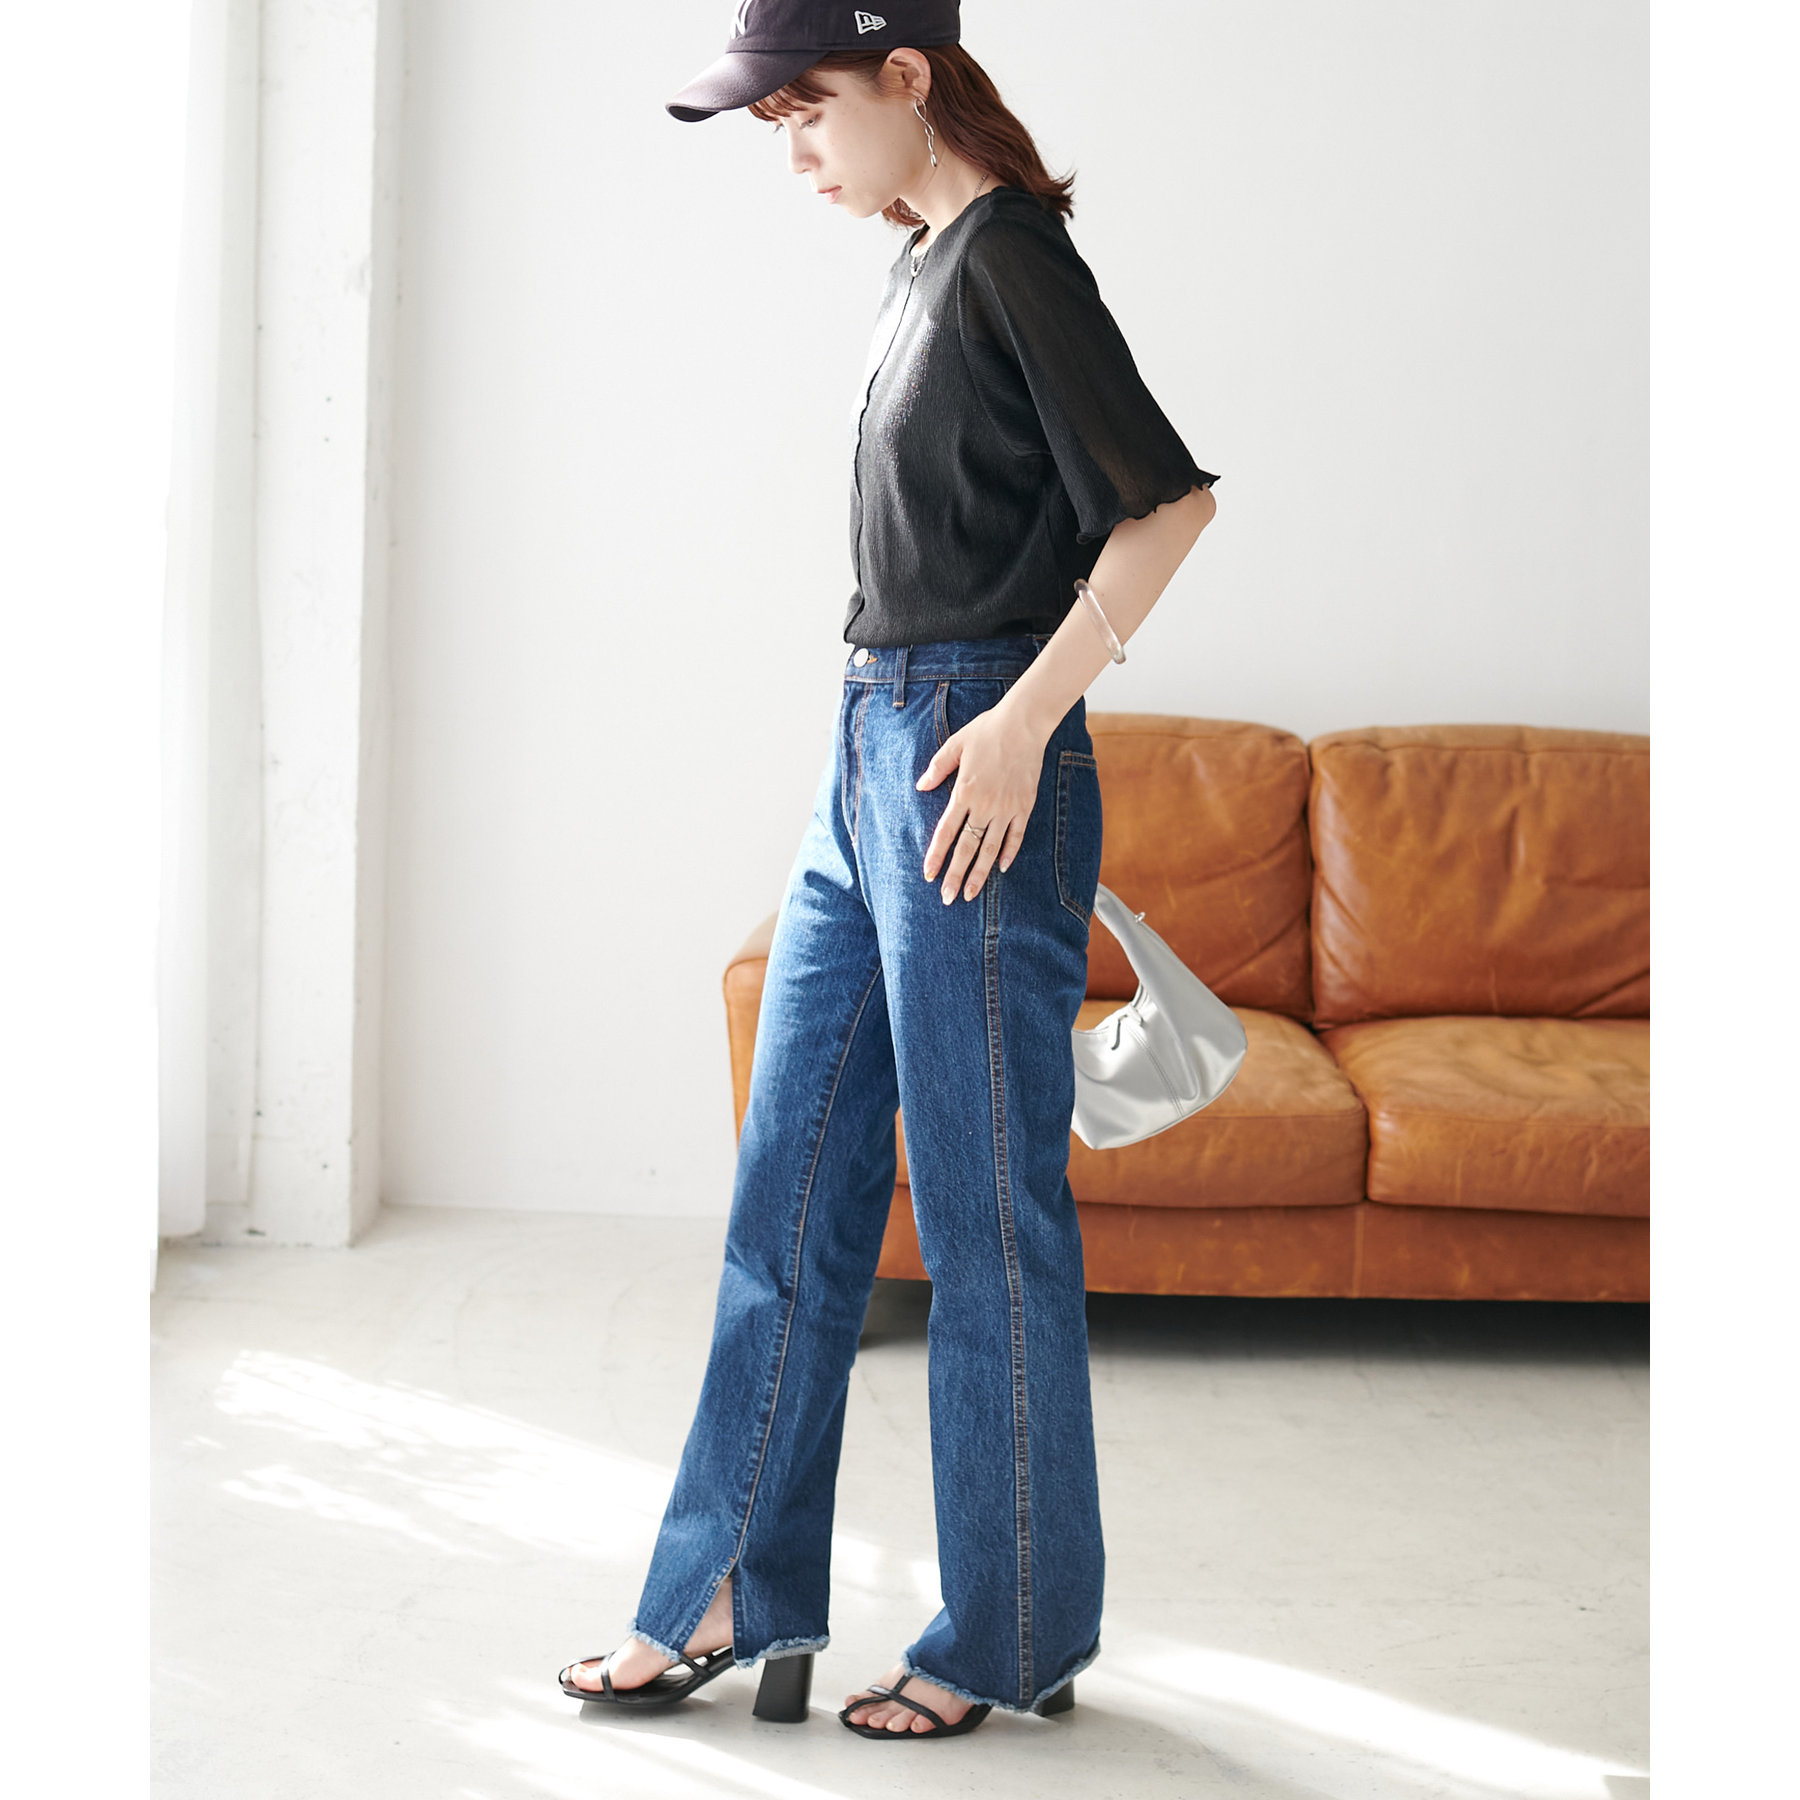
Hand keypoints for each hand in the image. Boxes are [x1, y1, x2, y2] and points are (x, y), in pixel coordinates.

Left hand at [917, 693, 1050, 903]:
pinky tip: (1000, 868)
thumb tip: (920, 787)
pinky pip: (1016, 835)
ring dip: (980, 873)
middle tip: (947, 897)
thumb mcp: (954, 745)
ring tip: (970, 894)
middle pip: (967, 848)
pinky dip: (1008, 853)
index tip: (928, 875)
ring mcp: (1006, 808)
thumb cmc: (986, 731)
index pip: (946, 832)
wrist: (1024, 724)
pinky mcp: (1024, 806)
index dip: (936, 855)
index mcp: (964, 792)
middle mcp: (984, 805)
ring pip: (990, 848)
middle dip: (956, 875)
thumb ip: (937, 768)